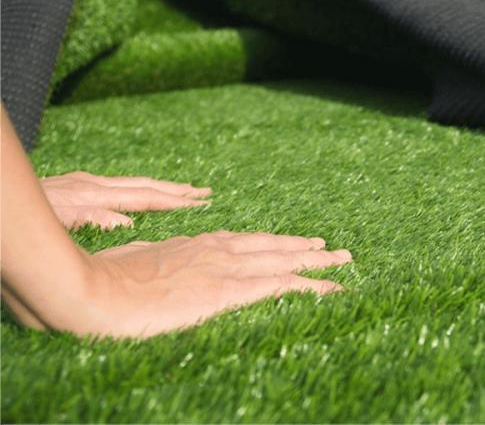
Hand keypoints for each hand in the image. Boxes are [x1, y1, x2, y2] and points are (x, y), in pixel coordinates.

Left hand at [40, 171, 210, 229]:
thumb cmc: (17, 220)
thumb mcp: (49, 222)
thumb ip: (87, 219)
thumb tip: (126, 221)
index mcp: (91, 195)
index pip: (144, 197)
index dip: (174, 200)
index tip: (201, 201)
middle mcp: (89, 185)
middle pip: (142, 186)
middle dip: (175, 190)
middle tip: (205, 192)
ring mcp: (79, 183)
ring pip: (129, 185)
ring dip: (157, 189)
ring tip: (181, 191)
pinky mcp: (69, 186)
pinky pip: (113, 187)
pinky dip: (134, 191)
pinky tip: (134, 197)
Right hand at [82, 231, 350, 337]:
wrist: (91, 290)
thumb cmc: (101, 280)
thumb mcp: (133, 263)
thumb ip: (153, 262)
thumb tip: (155, 262)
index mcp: (195, 245)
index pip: (244, 242)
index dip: (271, 243)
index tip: (290, 243)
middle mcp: (217, 249)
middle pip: (272, 245)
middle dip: (304, 247)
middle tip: (332, 248)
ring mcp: (226, 267)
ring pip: (285, 259)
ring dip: (317, 261)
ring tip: (343, 261)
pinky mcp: (230, 290)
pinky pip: (283, 285)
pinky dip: (312, 286)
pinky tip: (333, 289)